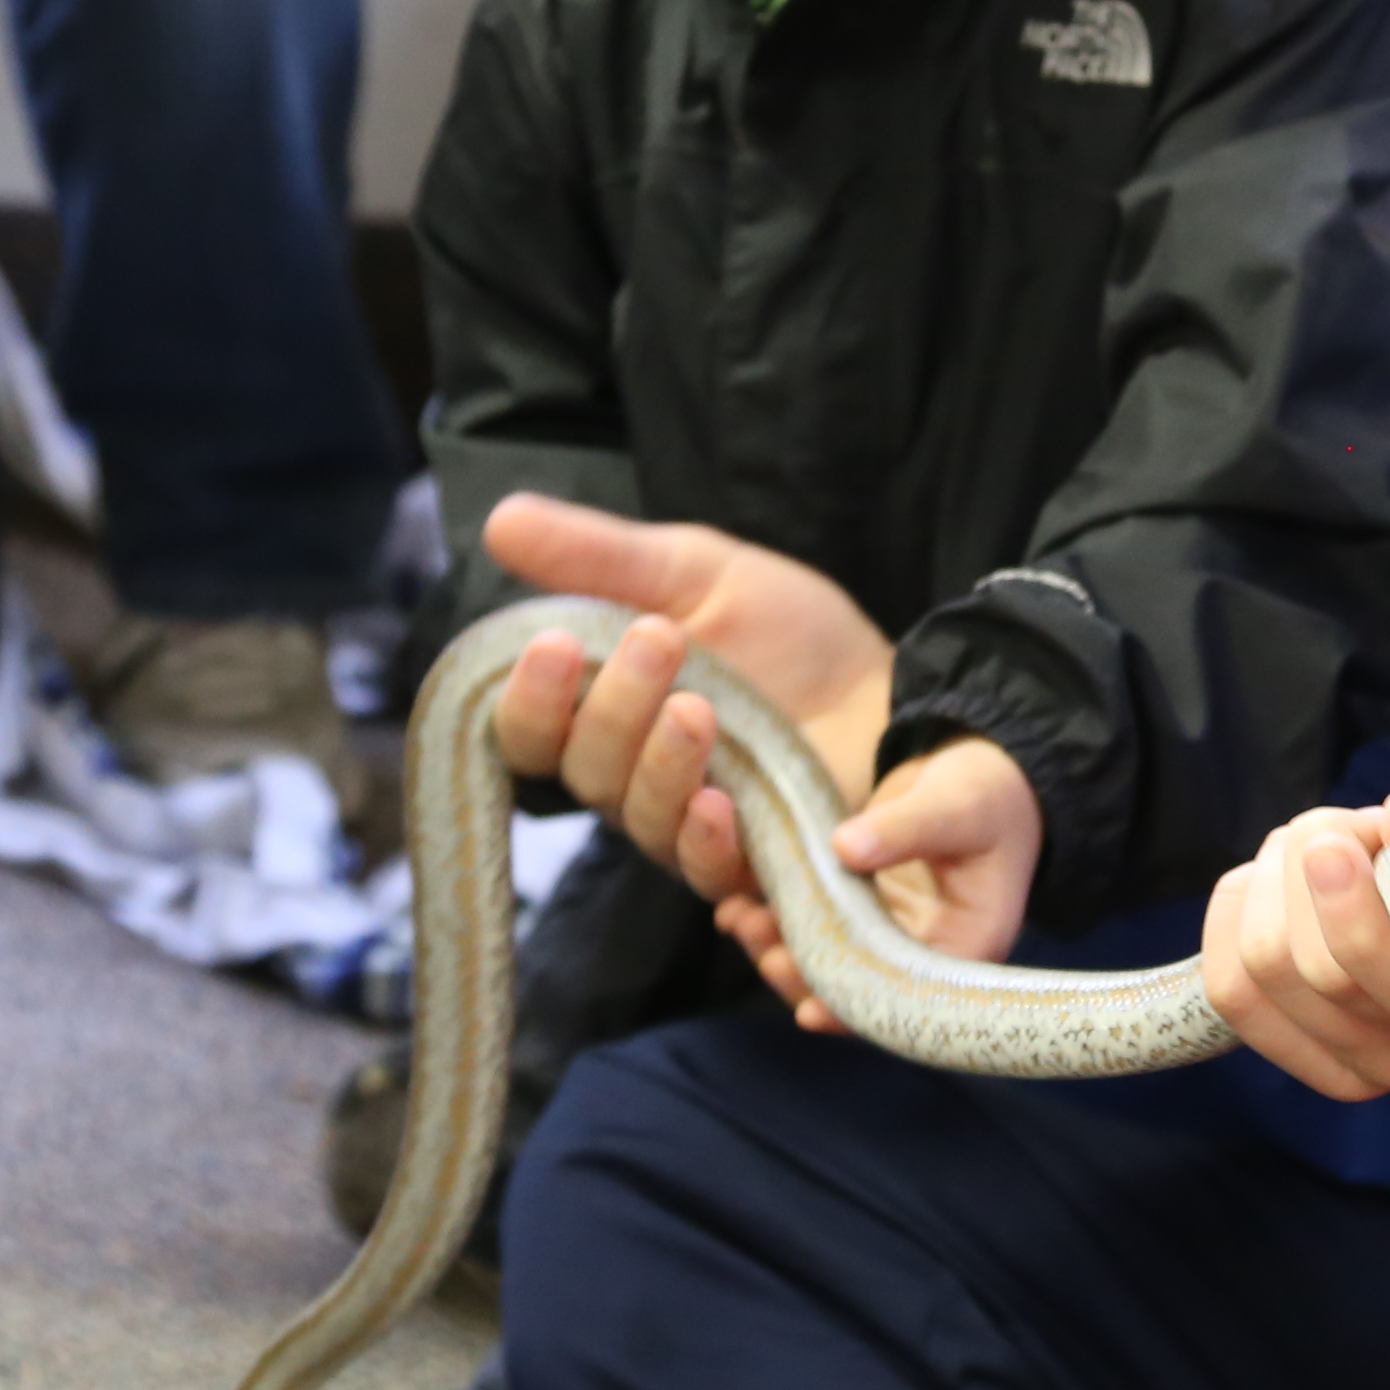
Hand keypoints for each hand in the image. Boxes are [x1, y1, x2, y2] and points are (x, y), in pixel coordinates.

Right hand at [478, 493, 892, 918]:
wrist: (891, 687)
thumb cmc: (787, 634)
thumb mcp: (696, 573)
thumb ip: (600, 557)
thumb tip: (498, 520)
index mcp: (602, 710)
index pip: (528, 727)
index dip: (528, 697)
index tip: (553, 644)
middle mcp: (630, 776)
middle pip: (582, 768)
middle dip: (611, 704)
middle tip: (658, 638)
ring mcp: (685, 825)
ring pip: (638, 815)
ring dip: (659, 761)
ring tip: (697, 707)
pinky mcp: (745, 866)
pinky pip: (703, 869)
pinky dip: (704, 839)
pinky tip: (721, 802)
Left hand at [709, 730, 1044, 1026]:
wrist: (984, 776)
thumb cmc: (986, 796)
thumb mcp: (959, 806)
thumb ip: (907, 827)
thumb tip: (845, 848)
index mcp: (965, 949)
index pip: (909, 1001)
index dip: (859, 1011)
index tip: (811, 1009)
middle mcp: (922, 957)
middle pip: (858, 991)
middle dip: (807, 978)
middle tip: (766, 955)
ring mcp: (885, 937)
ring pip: (827, 964)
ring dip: (781, 952)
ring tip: (739, 921)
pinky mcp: (857, 913)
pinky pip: (814, 930)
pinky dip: (777, 923)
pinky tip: (735, 905)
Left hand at [1201, 751, 1389, 1101]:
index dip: (1355, 917)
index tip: (1339, 841)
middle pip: (1311, 970)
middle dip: (1315, 859)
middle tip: (1373, 825)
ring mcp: (1373, 1061)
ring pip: (1255, 975)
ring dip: (1274, 882)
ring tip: (1344, 852)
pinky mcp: (1320, 1051)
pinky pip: (1230, 987)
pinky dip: (1242, 912)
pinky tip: (1294, 884)